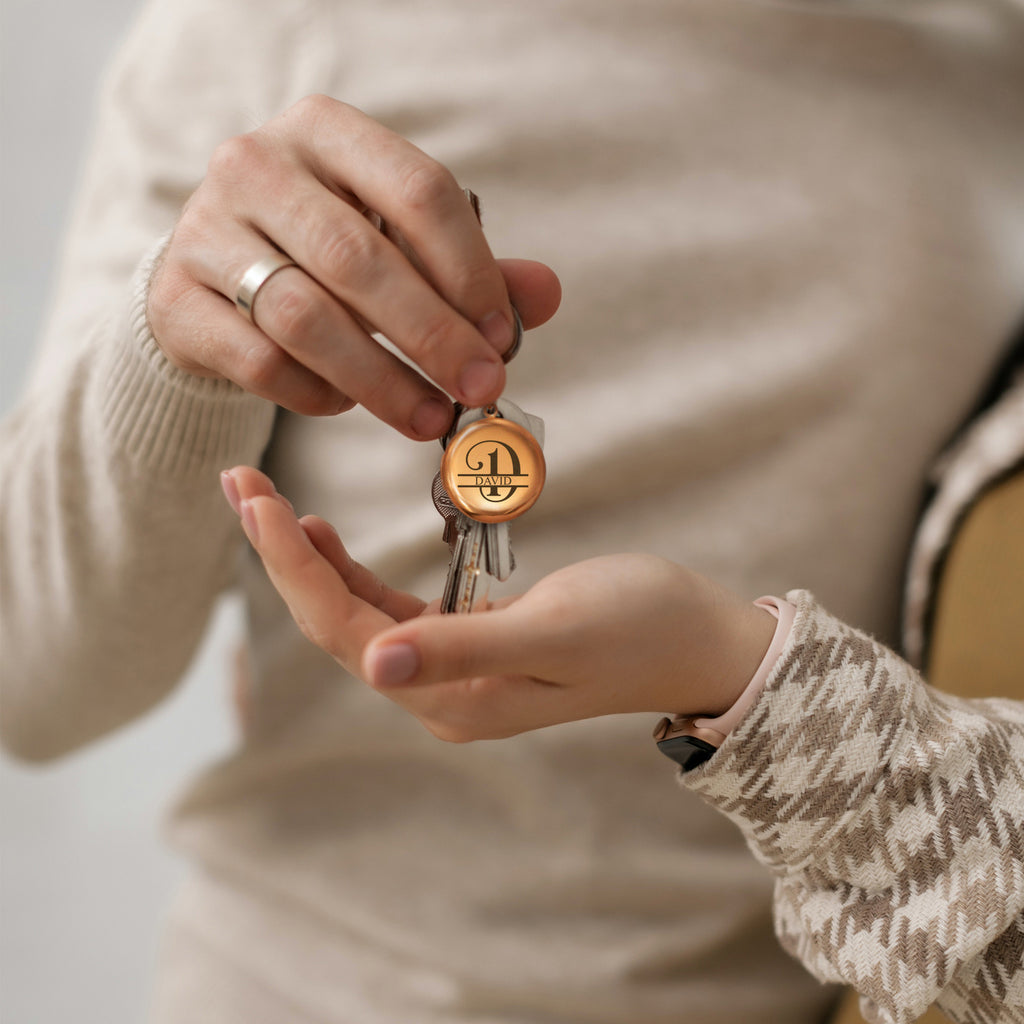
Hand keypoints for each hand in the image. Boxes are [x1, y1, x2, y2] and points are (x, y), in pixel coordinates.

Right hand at [148, 95, 560, 437]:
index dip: (471, 270)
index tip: (503, 335)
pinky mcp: (177, 300)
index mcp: (328, 133)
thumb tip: (545, 295)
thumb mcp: (396, 242)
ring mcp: (207, 230)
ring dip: (381, 380)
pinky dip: (316, 392)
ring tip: (431, 419)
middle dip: (433, 335)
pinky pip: (260, 361)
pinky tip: (348, 404)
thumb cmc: (324, 255)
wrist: (212, 276)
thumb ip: (468, 267)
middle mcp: (259, 165)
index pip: (419, 190)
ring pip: (304, 316)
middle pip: (360, 258)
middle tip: (480, 389)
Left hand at [222, 467, 775, 741]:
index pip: (345, 632)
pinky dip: (353, 570)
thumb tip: (373, 666)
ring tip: (265, 501)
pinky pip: (390, 607)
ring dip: (309, 560)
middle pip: (335, 624)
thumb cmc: (638, 627)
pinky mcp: (471, 640)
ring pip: (354, 614)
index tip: (257, 502)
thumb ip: (463, 649)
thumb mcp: (554, 631)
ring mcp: (453, 669)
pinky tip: (327, 536)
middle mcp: (440, 692)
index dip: (295, 568)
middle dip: (284, 557)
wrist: (695, 639)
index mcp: (451, 698)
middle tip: (239, 485)